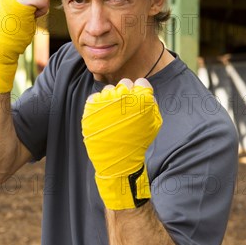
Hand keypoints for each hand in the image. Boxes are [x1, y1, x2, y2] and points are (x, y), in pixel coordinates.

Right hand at [0, 0, 49, 92]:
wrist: (4, 45)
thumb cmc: (14, 28)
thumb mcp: (19, 4)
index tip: (26, 11)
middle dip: (41, 2)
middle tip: (27, 15)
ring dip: (41, 7)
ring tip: (27, 16)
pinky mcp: (22, 1)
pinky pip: (44, 1)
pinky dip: (42, 11)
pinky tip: (31, 18)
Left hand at [82, 78, 161, 209]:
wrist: (118, 161)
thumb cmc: (138, 143)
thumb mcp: (154, 123)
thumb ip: (152, 104)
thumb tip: (145, 91)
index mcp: (142, 99)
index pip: (141, 83)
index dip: (140, 92)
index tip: (137, 102)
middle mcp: (124, 97)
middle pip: (124, 83)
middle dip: (125, 93)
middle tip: (124, 108)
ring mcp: (106, 101)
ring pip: (108, 89)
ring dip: (111, 99)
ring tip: (112, 115)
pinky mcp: (92, 107)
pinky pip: (94, 97)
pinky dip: (98, 105)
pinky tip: (102, 116)